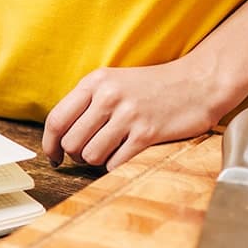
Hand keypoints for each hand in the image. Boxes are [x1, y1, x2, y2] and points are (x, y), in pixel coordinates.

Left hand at [43, 59, 224, 170]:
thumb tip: (59, 137)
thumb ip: (87, 103)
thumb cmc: (152, 88)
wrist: (197, 84)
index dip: (49, 144)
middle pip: (71, 143)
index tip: (54, 156)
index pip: (56, 120)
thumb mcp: (114, 83)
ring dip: (97, 161)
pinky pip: (115, 163)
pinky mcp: (147, 133)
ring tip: (111, 151)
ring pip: (91, 156)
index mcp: (95, 82)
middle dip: (76, 156)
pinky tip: (127, 154)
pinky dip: (116, 165)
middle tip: (90, 153)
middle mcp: (108, 96)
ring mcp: (128, 115)